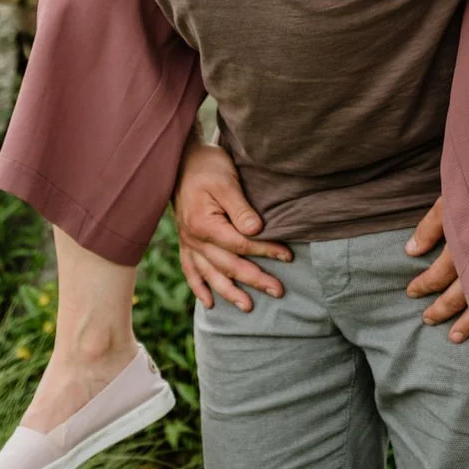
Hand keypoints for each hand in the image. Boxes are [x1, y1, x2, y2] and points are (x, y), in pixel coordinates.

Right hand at [174, 138, 291, 311]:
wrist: (181, 161)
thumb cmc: (208, 168)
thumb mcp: (226, 181)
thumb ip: (241, 209)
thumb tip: (257, 230)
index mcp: (204, 224)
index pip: (240, 245)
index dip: (265, 251)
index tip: (287, 256)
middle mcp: (194, 239)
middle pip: (228, 264)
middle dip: (254, 279)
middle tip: (278, 291)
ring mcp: (188, 243)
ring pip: (210, 274)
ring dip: (229, 292)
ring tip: (248, 307)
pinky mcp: (186, 242)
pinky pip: (190, 270)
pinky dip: (199, 288)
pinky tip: (210, 303)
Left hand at [404, 198, 468, 341]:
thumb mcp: (451, 200)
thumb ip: (430, 226)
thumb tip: (410, 251)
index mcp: (463, 244)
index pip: (439, 273)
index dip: (424, 284)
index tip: (411, 292)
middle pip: (459, 294)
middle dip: (441, 309)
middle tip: (427, 320)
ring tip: (454, 337)